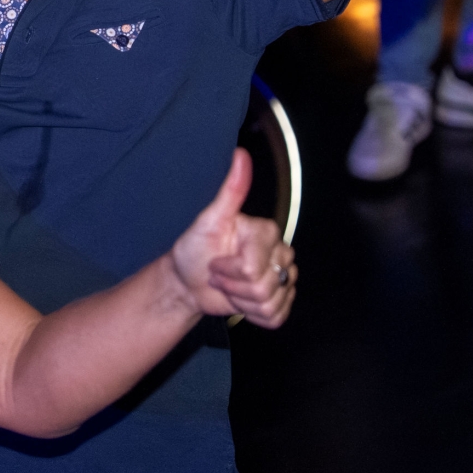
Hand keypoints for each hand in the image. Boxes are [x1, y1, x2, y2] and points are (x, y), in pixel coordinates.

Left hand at [169, 149, 296, 327]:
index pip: (253, 266)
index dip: (228, 270)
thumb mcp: (208, 219)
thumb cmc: (195, 248)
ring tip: (228, 287)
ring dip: (240, 301)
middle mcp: (280, 254)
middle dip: (233, 287)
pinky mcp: (281, 301)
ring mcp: (283, 279)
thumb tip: (240, 155)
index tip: (216, 260)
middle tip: (219, 274)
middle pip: (264, 287)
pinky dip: (252, 315)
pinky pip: (276, 318)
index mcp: (266, 232)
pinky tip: (240, 301)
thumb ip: (231, 190)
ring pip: (270, 304)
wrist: (189, 281)